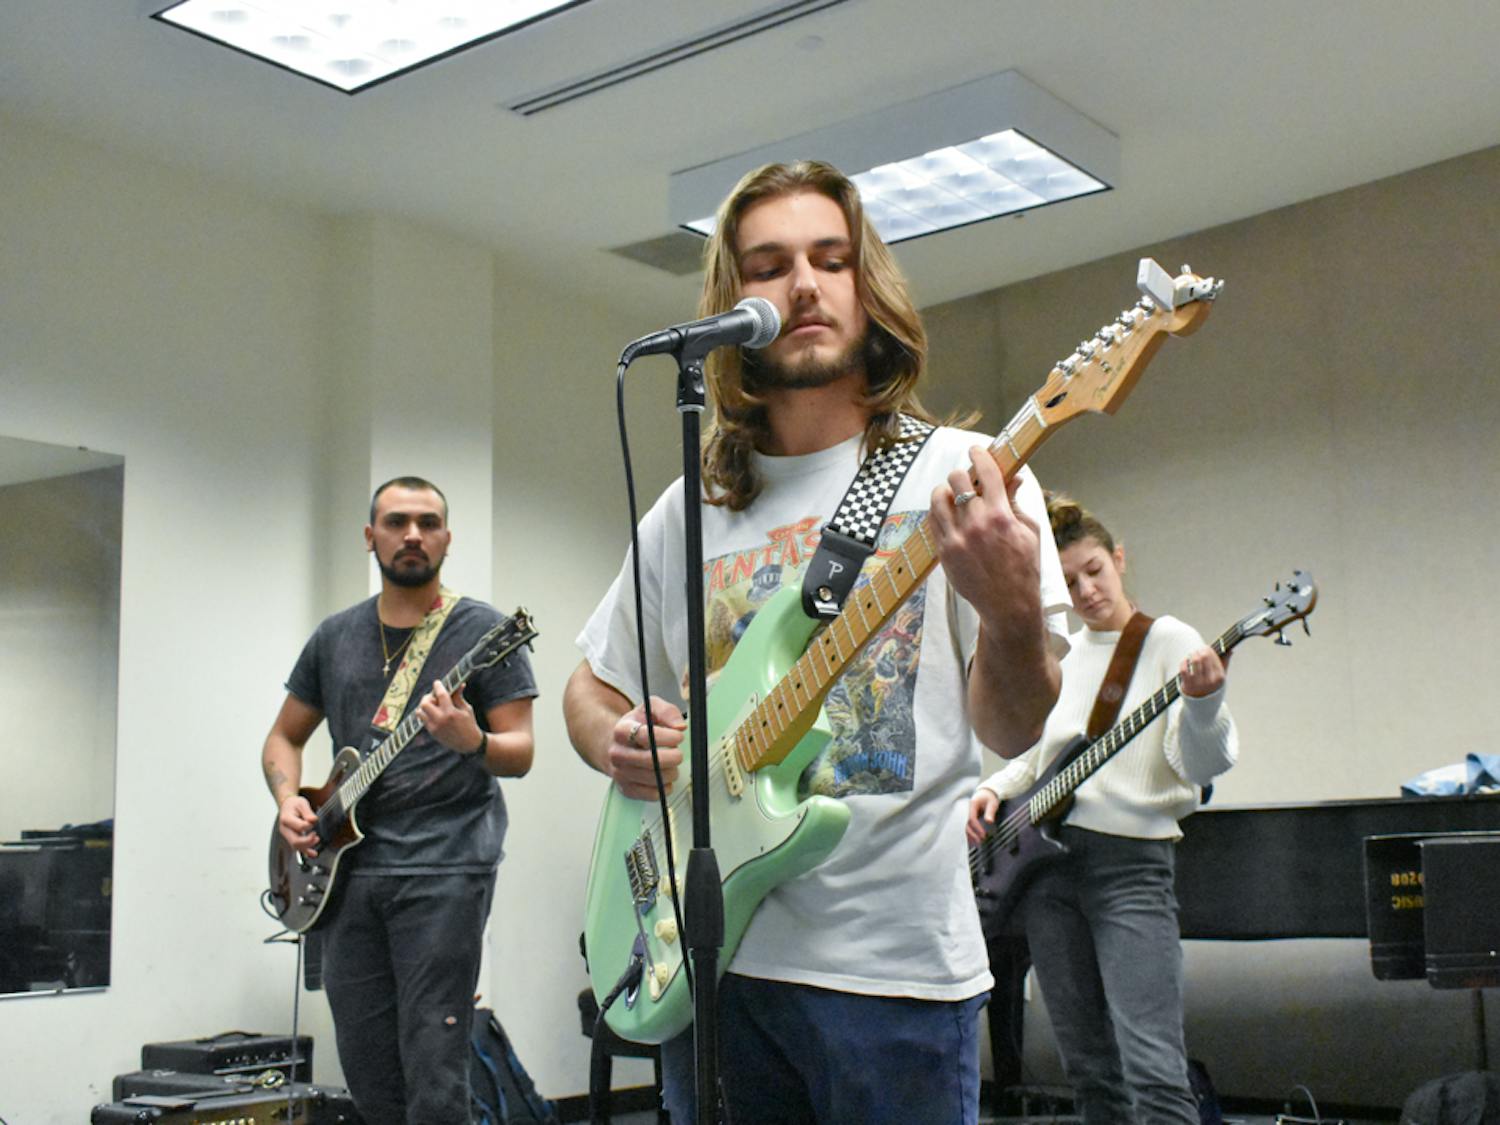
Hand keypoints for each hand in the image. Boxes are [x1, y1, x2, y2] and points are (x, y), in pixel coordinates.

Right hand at [277, 794, 318, 857]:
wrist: (287, 806)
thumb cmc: (294, 804)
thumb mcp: (302, 803)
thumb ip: (308, 812)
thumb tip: (313, 820)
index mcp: (286, 819)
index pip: (298, 826)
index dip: (308, 825)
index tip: (313, 820)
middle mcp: (285, 829)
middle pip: (295, 841)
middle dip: (307, 841)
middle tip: (316, 837)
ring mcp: (287, 835)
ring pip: (295, 846)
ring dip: (307, 847)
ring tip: (317, 840)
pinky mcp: (291, 838)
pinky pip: (297, 847)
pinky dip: (306, 851)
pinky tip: (313, 854)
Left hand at [420, 681, 484, 753]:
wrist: (469, 744)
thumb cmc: (470, 724)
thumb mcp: (466, 708)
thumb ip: (458, 696)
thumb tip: (458, 684)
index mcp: (451, 712)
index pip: (440, 695)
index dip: (438, 686)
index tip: (437, 682)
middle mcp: (440, 720)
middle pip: (424, 703)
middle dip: (428, 697)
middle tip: (434, 696)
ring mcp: (434, 727)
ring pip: (419, 712)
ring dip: (425, 706)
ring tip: (433, 706)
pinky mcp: (432, 733)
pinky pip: (423, 720)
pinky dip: (426, 714)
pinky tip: (435, 713)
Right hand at [608, 697, 686, 799]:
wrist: (614, 744)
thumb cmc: (636, 726)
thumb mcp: (649, 709)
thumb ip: (667, 712)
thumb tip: (679, 726)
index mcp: (621, 731)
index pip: (645, 736)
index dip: (667, 737)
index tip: (678, 737)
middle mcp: (617, 753)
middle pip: (650, 761)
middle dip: (672, 758)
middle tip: (678, 754)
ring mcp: (620, 773)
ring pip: (653, 779)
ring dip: (670, 773)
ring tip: (672, 764)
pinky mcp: (626, 789)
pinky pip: (651, 794)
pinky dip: (664, 788)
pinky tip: (664, 777)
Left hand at [928, 447, 1041, 624]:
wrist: (1008, 604)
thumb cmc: (1024, 568)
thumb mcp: (1029, 531)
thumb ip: (1017, 502)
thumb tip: (1013, 476)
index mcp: (1001, 516)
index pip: (986, 472)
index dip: (980, 455)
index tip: (977, 450)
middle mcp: (976, 524)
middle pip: (957, 479)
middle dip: (963, 474)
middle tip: (967, 480)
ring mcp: (957, 538)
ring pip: (938, 497)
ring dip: (946, 491)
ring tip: (954, 496)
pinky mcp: (944, 551)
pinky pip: (932, 520)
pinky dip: (938, 511)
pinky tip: (948, 514)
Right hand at [966, 789, 998, 845]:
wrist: (986, 792)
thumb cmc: (990, 798)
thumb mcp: (992, 803)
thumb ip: (990, 812)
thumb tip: (989, 822)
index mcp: (972, 805)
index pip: (972, 819)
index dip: (977, 828)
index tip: (983, 835)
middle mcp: (967, 810)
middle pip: (966, 824)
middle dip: (972, 834)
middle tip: (980, 841)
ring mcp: (966, 813)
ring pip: (965, 826)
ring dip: (970, 835)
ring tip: (977, 844)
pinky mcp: (968, 816)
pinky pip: (968, 826)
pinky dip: (970, 833)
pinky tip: (973, 840)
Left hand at [1179, 647, 1228, 697]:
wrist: (1202, 704)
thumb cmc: (1212, 686)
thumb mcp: (1220, 676)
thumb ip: (1225, 663)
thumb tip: (1230, 650)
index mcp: (1220, 677)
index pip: (1214, 657)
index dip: (1209, 650)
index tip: (1206, 648)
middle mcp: (1210, 681)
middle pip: (1204, 657)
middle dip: (1201, 650)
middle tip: (1198, 650)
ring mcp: (1198, 683)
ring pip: (1194, 661)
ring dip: (1192, 655)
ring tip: (1192, 654)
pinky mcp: (1187, 685)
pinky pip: (1184, 669)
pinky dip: (1184, 662)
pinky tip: (1186, 661)